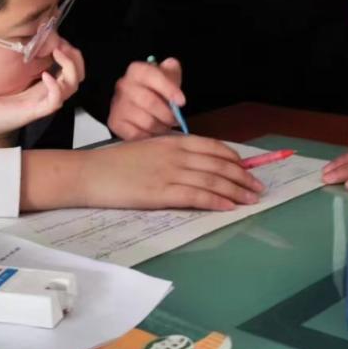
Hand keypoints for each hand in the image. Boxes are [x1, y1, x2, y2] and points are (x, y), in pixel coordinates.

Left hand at [0, 42, 83, 145]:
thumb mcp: (11, 70)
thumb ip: (22, 57)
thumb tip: (26, 35)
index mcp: (46, 82)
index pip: (72, 67)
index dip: (71, 52)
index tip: (59, 38)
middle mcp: (49, 91)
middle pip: (77, 76)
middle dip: (75, 58)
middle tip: (62, 45)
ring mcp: (44, 101)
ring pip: (71, 87)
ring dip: (69, 67)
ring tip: (57, 53)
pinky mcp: (36, 111)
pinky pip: (54, 101)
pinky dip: (55, 87)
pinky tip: (45, 75)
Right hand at [76, 135, 264, 210]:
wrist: (89, 173)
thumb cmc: (114, 164)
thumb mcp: (147, 149)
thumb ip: (170, 154)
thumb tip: (192, 165)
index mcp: (172, 141)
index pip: (212, 147)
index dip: (233, 158)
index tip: (245, 168)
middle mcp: (175, 154)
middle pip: (218, 165)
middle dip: (242, 177)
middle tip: (257, 187)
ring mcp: (170, 173)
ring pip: (213, 181)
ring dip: (236, 191)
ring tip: (251, 199)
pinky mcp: (162, 193)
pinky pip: (197, 196)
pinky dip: (217, 201)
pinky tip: (229, 207)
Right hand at [108, 57, 185, 139]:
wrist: (136, 101)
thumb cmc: (155, 89)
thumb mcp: (166, 75)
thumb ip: (171, 69)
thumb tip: (170, 65)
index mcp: (137, 70)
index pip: (153, 76)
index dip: (169, 90)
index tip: (181, 102)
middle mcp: (123, 85)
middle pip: (150, 102)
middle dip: (168, 114)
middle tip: (176, 119)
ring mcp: (117, 104)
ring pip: (146, 121)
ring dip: (161, 127)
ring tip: (165, 126)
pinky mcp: (115, 122)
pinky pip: (137, 135)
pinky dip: (149, 136)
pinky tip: (152, 131)